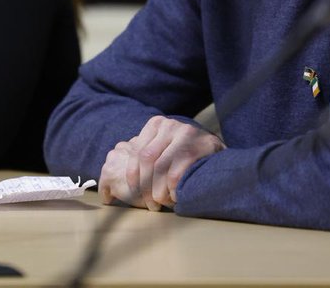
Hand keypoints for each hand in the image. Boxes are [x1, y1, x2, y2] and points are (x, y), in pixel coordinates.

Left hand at [99, 116, 224, 210]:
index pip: (138, 152)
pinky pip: (177, 174)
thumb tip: (113, 180)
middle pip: (147, 159)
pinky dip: (173, 190)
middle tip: (150, 204)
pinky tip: (176, 197)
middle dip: (145, 186)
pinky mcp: (200, 146)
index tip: (133, 190)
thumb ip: (147, 154)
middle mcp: (169, 125)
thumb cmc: (185, 154)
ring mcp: (185, 133)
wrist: (217, 149)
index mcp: (156, 124)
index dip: (133, 174)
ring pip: (161, 168)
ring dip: (159, 191)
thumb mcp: (164, 146)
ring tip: (163, 202)